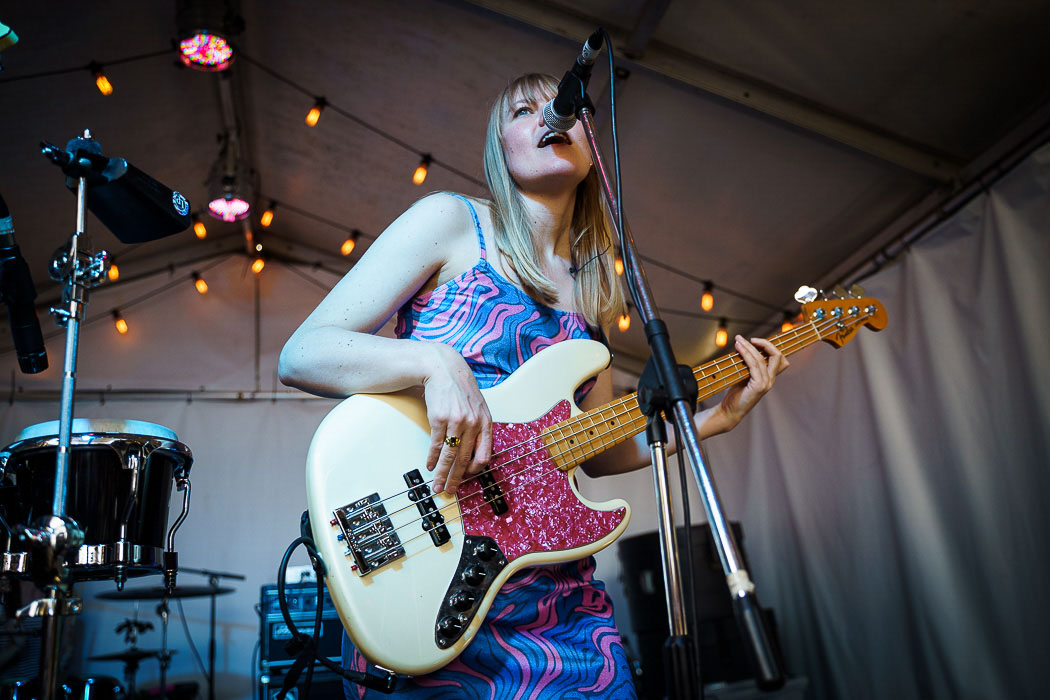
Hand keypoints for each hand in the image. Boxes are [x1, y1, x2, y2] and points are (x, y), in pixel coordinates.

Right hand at [421, 344, 492, 493]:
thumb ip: (479, 429)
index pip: (485, 455)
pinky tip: (429, 465)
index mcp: (486, 423)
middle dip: (456, 478)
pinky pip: (436, 444)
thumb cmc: (461, 391)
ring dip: (442, 473)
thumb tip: (474, 455)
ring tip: (436, 484)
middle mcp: (473, 423)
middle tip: (449, 490)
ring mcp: (456, 421)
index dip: (475, 471)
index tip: (466, 478)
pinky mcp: (439, 418)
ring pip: (449, 455)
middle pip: (465, 459)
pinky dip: (432, 458)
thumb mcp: (478, 408)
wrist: (445, 370)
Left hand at [715, 335, 788, 431]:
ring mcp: (766, 383)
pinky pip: (754, 365)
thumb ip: (748, 365)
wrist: (729, 411)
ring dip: (749, 346)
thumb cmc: (735, 394)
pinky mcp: (759, 386)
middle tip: (749, 338)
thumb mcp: (744, 376)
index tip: (754, 340)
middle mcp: (771, 380)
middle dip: (765, 343)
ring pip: (762, 358)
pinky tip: (738, 348)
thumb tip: (744, 347)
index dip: (770, 347)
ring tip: (738, 340)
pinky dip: (746, 354)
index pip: (779, 359)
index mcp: (769, 377)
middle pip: (777, 356)